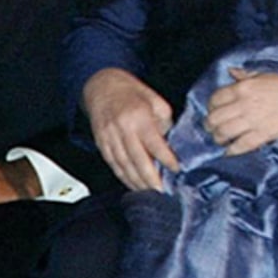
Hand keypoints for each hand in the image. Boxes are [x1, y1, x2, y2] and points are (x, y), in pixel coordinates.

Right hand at [82, 68, 179, 191]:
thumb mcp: (154, 98)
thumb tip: (169, 140)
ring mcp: (109, 138)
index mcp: (138, 116)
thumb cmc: (130, 91)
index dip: (166, 158)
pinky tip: (133, 184)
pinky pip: (113, 165)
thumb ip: (164, 120)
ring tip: (150, 192)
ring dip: (138, 182)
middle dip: (151, 178)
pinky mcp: (101, 144)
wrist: (100, 85)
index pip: (154, 143)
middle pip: (138, 160)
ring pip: (124, 166)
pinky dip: (124, 177)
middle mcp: (122, 129)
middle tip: (162, 191)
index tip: (176, 169)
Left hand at [205, 68, 277, 155]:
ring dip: (218, 137)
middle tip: (212, 127)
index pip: (216, 98)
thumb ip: (247, 74)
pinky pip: (241, 145)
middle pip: (215, 117)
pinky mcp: (263, 135)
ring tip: (220, 139)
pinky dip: (232, 150)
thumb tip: (232, 72)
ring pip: (224, 132)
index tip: (213, 110)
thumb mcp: (267, 72)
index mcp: (244, 87)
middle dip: (210, 124)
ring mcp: (252, 121)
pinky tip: (229, 151)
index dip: (211, 106)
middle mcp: (244, 104)